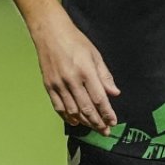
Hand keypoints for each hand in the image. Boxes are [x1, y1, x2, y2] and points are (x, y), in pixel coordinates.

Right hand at [31, 17, 120, 135]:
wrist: (50, 33)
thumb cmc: (75, 41)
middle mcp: (72, 80)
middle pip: (87, 108)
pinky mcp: (49, 86)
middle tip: (105, 131)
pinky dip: (67, 116)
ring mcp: (59, 84)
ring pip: (73, 110)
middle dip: (98, 122)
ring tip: (94, 127)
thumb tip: (114, 93)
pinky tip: (75, 121)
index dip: (107, 113)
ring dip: (85, 122)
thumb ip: (105, 75)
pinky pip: (59, 107)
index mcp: (86, 71)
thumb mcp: (95, 54)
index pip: (99, 98)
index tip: (113, 122)